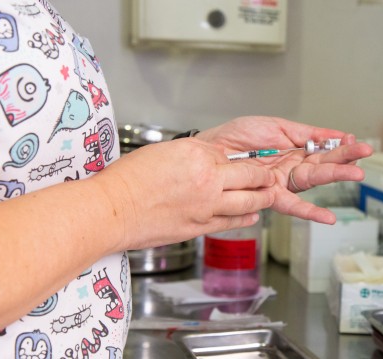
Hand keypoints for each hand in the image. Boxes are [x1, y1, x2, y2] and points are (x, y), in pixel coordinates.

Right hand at [92, 138, 275, 249]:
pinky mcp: (199, 227)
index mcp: (197, 154)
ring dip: (262, 198)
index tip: (245, 161)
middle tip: (270, 176)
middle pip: (249, 176)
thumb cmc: (127, 180)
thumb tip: (206, 159)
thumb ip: (190, 155)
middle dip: (263, 177)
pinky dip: (245, 218)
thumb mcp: (162, 152)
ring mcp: (206, 206)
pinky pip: (231, 222)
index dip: (239, 159)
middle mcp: (207, 179)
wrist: (112, 210)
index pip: (230, 155)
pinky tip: (252, 216)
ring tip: (270, 196)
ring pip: (247, 202)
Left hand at [197, 116, 372, 223]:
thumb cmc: (238, 136)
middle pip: (323, 164)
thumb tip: (334, 134)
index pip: (323, 149)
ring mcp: (282, 182)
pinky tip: (328, 218)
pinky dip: (310, 212)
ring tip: (356, 173)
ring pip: (313, 180)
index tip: (354, 140)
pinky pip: (292, 205)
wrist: (211, 147)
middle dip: (345, 159)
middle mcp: (291, 168)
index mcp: (294, 150)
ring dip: (335, 176)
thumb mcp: (277, 127)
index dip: (338, 145)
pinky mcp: (270, 194)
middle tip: (365, 153)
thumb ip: (306, 133)